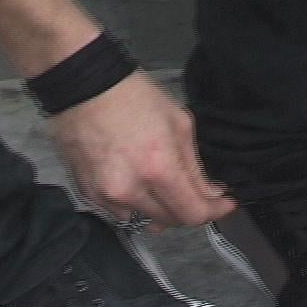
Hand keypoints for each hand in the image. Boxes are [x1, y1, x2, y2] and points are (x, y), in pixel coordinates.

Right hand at [49, 71, 236, 230]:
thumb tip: (209, 194)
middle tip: (196, 191)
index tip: (223, 204)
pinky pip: (120, 211)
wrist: (83, 85)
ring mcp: (106, 194)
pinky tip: (137, 181)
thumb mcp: (179, 125)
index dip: (214, 212)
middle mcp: (130, 189)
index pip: (193, 213)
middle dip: (188, 208)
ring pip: (146, 218)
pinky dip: (135, 203)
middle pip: (171, 221)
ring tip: (162, 183)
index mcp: (158, 168)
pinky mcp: (89, 193)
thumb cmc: (132, 96)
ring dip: (161, 207)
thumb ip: (196, 168)